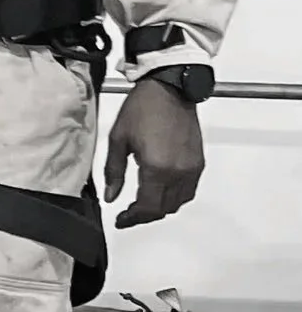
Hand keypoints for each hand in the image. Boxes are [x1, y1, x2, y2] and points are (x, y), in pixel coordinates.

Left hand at [105, 78, 206, 227]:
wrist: (169, 90)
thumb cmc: (142, 109)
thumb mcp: (118, 139)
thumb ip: (114, 171)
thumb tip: (112, 197)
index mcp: (157, 168)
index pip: (147, 207)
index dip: (133, 219)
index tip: (121, 221)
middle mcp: (178, 173)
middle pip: (164, 209)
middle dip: (145, 216)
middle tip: (128, 214)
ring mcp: (192, 169)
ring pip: (179, 203)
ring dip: (161, 208)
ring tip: (142, 204)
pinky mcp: (199, 163)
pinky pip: (189, 191)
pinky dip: (175, 197)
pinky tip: (160, 191)